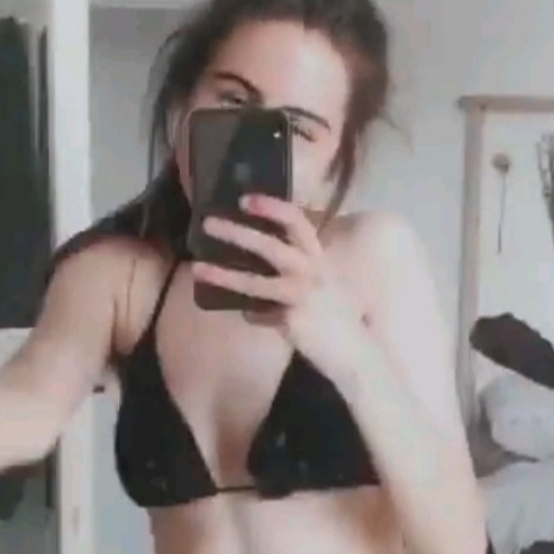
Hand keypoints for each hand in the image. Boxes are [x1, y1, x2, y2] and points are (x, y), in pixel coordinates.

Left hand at [193, 195, 368, 381]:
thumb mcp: (325, 286)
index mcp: (319, 259)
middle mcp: (311, 272)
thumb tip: (272, 268)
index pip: (297, 222)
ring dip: (223, 274)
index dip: (272, 207)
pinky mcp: (292, 320)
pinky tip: (247, 316)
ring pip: (255, 281)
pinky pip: (260, 314)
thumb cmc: (338, 318)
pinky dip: (253, 315)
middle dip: (237, 232)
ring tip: (197, 268)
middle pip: (270, 245)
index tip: (246, 199)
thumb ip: (301, 273)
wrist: (355, 354)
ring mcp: (301, 296)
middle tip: (208, 223)